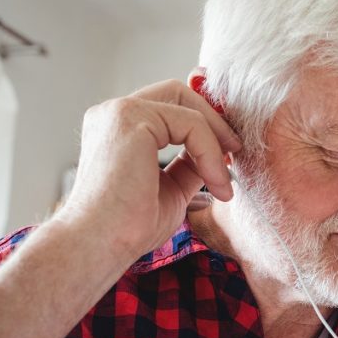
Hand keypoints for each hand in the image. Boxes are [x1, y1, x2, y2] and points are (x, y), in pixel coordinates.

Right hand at [60, 79, 241, 259]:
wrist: (102, 244)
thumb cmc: (129, 227)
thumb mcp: (173, 188)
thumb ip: (190, 165)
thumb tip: (218, 154)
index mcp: (120, 128)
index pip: (171, 106)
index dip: (205, 124)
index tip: (228, 156)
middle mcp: (114, 113)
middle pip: (179, 93)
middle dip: (214, 120)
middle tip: (236, 152)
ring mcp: (119, 112)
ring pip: (188, 106)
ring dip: (216, 141)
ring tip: (223, 181)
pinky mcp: (131, 119)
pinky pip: (190, 123)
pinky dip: (211, 152)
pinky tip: (216, 183)